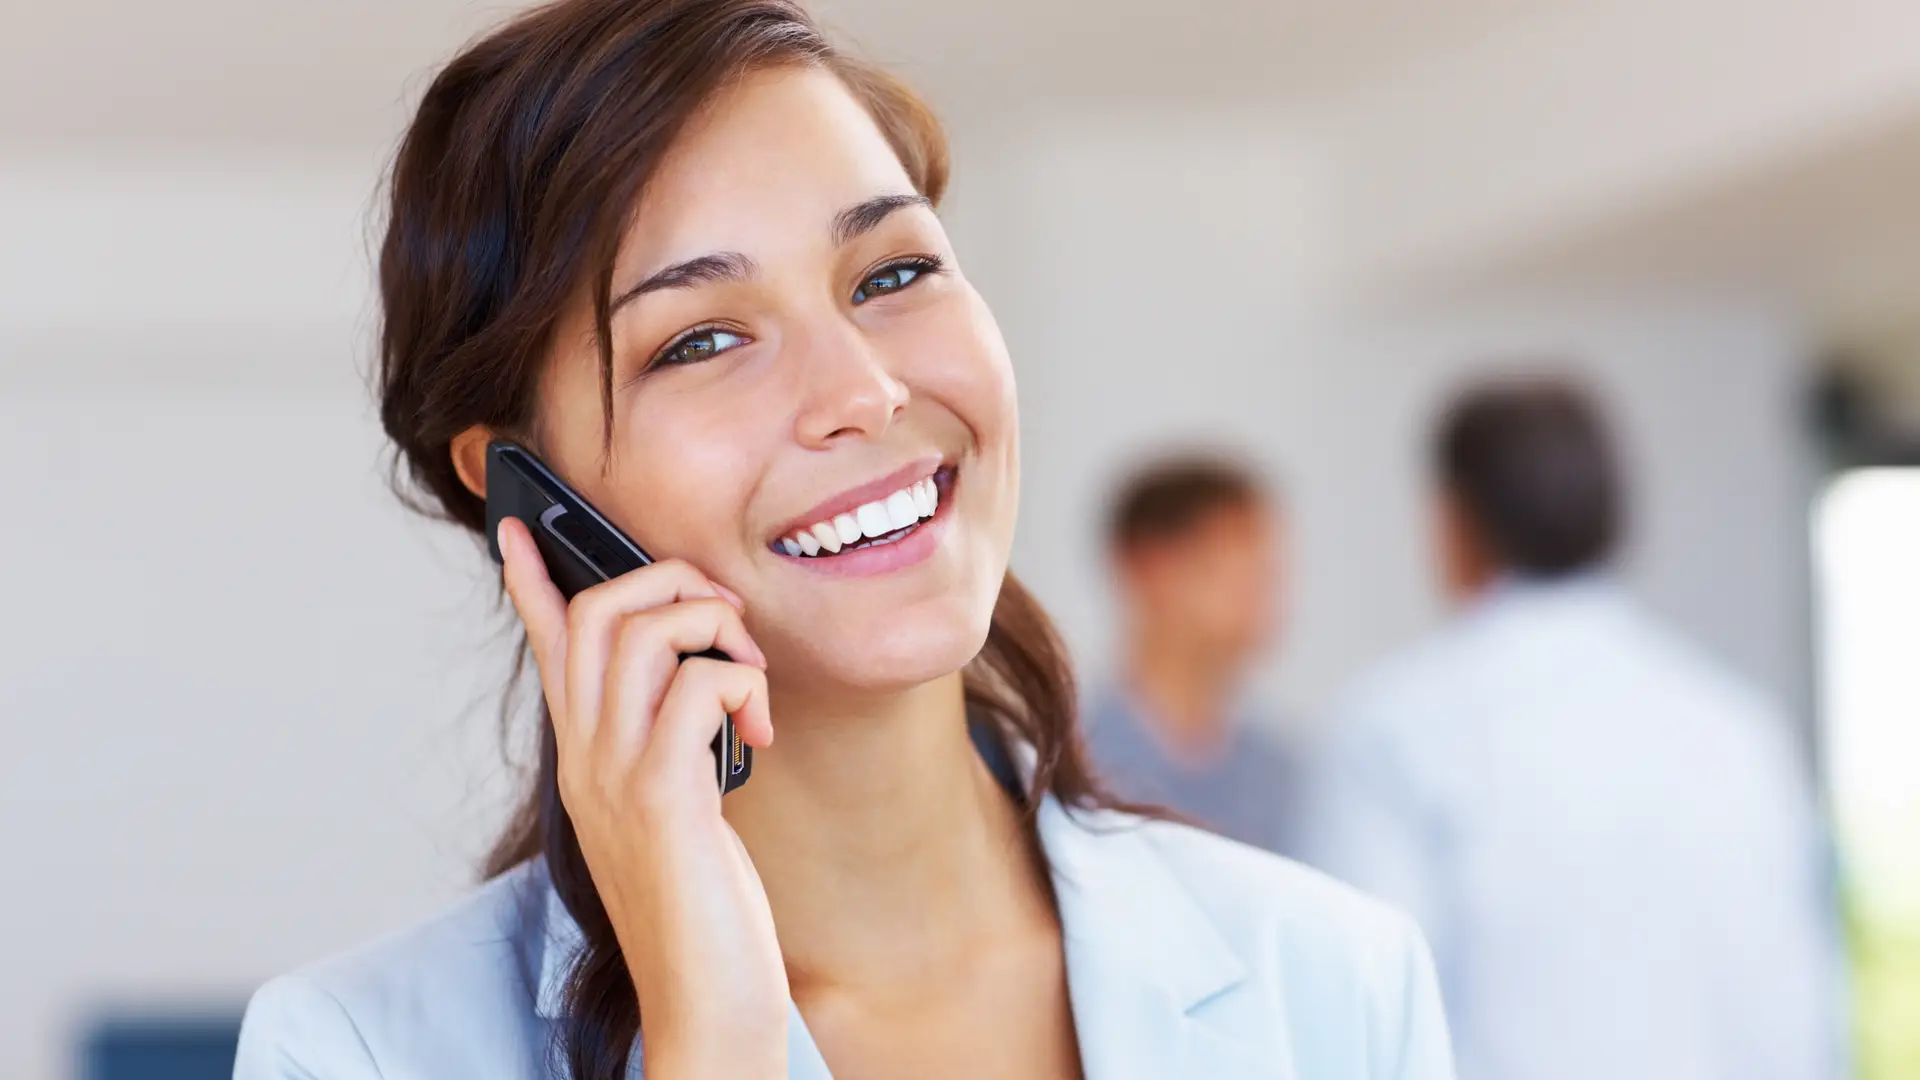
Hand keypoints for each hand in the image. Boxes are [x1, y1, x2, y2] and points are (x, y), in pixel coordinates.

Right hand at [499, 518, 786, 1078]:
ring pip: (648, 630)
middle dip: (675, 585)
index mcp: (585, 760)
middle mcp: (586, 759)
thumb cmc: (700, 907)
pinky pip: (700, 684)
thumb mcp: (674, 812)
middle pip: (602, 610)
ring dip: (719, 628)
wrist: (703, 999)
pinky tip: (759, 736)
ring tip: (752, 684)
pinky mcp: (663, 794)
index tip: (517, 528)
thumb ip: (667, 746)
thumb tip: (696, 686)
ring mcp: (616, 774)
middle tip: (730, 627)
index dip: (531, 580)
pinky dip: (743, 686)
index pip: (548, 647)